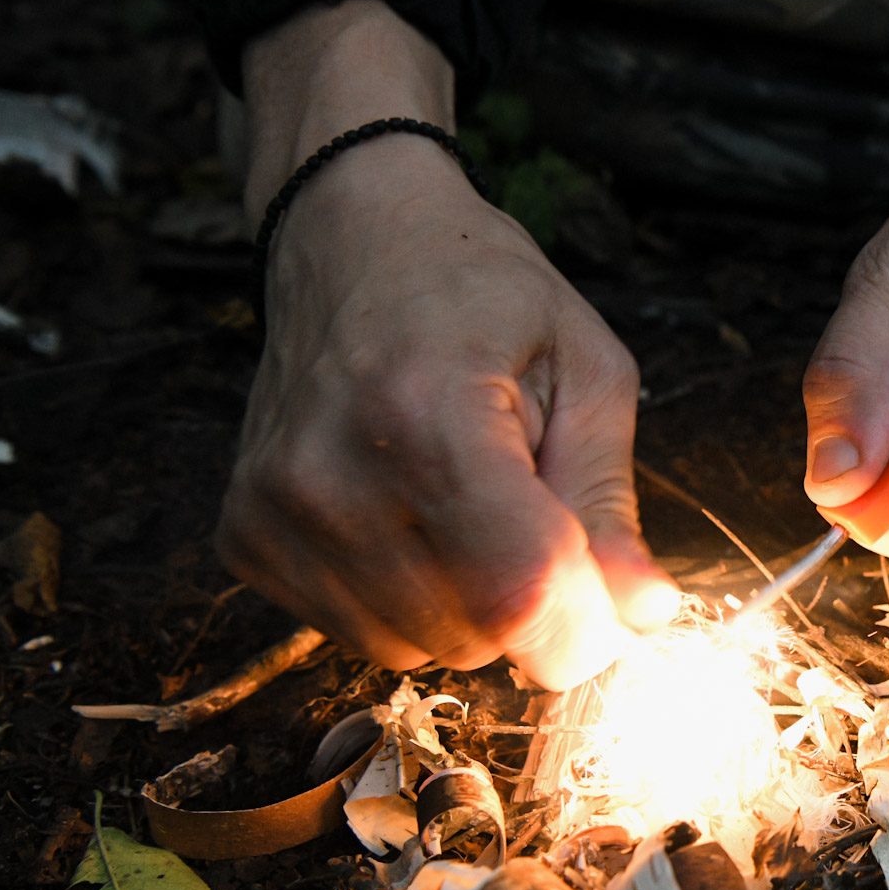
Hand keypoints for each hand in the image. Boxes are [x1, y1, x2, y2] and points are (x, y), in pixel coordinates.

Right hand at [217, 0, 675, 689]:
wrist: (351, 240)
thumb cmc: (483, 296)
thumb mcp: (587, 373)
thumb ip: (610, 503)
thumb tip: (645, 612)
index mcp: (430, 418)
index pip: (520, 595)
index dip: (585, 625)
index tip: (609, 596)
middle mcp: (332, 477)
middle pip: (477, 636)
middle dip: (533, 602)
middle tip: (530, 508)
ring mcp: (274, 514)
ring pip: (420, 649)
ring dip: (469, 605)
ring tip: (467, 503)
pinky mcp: (243, 538)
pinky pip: (360, 634)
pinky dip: (408, 600)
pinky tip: (410, 517)